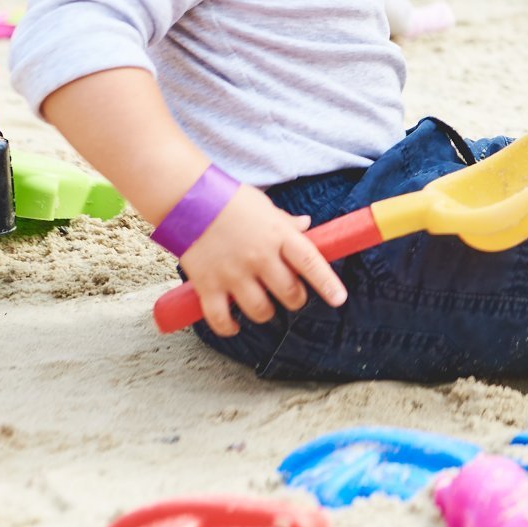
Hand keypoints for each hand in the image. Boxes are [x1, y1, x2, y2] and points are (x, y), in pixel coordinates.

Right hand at [174, 182, 349, 336]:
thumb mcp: (266, 207)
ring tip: (263, 305)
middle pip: (289, 293)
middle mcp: (260, 257)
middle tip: (290, 295)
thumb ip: (286, 223)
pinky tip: (234, 325)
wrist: (188, 199)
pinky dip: (229, 328)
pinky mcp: (208, 285)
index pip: (311, 263)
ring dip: (266, 313)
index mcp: (278, 236)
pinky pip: (221, 319)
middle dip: (295, 299)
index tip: (339, 299)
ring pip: (261, 310)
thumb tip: (307, 226)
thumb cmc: (231, 201)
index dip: (327, 283)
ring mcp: (234, 273)